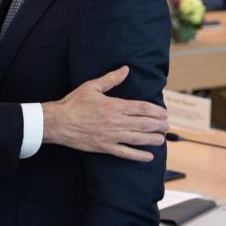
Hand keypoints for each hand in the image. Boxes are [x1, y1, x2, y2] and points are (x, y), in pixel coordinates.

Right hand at [41, 66, 168, 160]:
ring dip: (152, 139)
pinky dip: (138, 156)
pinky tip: (148, 156)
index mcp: (114, 106)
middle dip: (158, 125)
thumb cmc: (74, 103)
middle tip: (167, 125)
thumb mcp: (91, 87)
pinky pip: (125, 153)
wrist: (58, 122)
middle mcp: (115, 122)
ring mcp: (111, 136)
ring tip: (162, 139)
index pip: (141, 108)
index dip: (155, 111)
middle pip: (143, 124)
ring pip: (138, 139)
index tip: (164, 113)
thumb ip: (111, 79)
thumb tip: (125, 69)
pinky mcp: (105, 147)